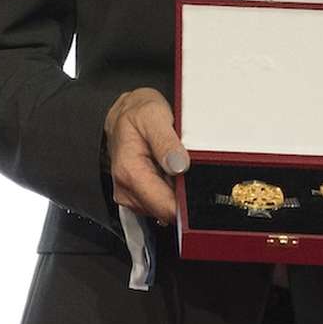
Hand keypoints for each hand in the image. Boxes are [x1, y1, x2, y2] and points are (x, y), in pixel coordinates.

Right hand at [105, 87, 186, 222]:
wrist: (125, 113)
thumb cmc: (136, 114)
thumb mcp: (153, 116)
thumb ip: (166, 142)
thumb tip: (179, 165)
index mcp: (130, 172)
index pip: (164, 207)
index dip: (186, 202)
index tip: (197, 189)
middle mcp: (126, 189)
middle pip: (167, 210)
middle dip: (181, 194)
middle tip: (185, 166)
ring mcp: (131, 195)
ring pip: (165, 208)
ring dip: (175, 191)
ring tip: (174, 164)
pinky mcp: (137, 197)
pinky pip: (161, 202)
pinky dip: (169, 189)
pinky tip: (168, 171)